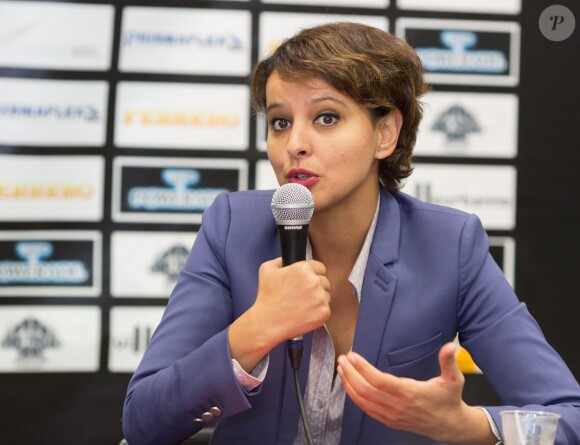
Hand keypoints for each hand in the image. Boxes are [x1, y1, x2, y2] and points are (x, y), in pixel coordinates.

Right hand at [254, 257, 330, 344]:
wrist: (268, 322)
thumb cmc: (267, 297)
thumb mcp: (266, 270)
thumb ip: (280, 260)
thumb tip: (287, 259)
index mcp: (303, 268)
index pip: (320, 267)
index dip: (313, 274)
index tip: (306, 282)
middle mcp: (314, 281)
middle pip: (324, 281)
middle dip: (316, 287)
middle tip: (302, 296)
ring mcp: (321, 297)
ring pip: (326, 295)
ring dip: (318, 299)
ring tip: (302, 306)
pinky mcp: (324, 312)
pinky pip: (326, 309)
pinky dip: (318, 312)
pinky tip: (305, 314)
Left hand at [337, 343, 494, 444]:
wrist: (450, 426)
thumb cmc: (449, 400)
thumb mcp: (454, 379)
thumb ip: (449, 362)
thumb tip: (451, 346)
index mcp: (409, 393)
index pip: (379, 381)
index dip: (363, 368)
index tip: (352, 356)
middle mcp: (397, 406)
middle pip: (366, 390)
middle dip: (351, 373)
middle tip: (342, 359)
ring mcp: (391, 415)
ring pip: (362, 401)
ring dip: (349, 384)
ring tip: (341, 368)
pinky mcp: (388, 421)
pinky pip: (366, 409)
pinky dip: (354, 397)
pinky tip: (349, 385)